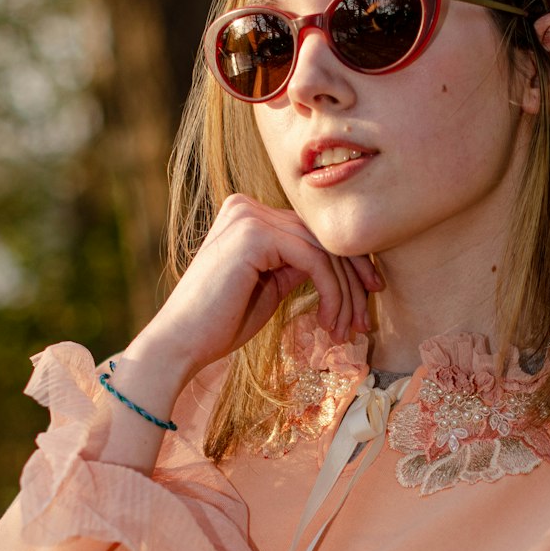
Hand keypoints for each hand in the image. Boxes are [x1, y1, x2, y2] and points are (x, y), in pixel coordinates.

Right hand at [139, 194, 381, 385]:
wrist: (182, 343)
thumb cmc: (221, 323)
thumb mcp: (269, 287)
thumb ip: (296, 265)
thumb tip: (339, 264)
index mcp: (247, 214)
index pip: (311, 232)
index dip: (348, 265)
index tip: (367, 299)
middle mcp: (247, 206)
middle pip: (322, 237)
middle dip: (353, 280)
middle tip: (366, 320)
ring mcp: (249, 216)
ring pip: (323, 251)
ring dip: (345, 295)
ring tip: (347, 330)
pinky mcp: (254, 234)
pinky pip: (314, 261)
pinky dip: (332, 294)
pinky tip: (330, 323)